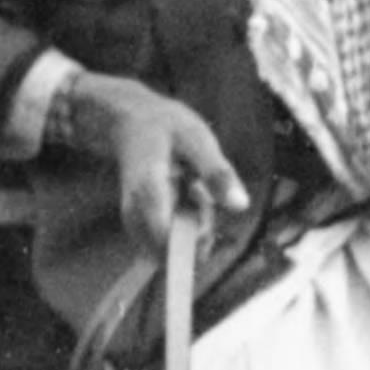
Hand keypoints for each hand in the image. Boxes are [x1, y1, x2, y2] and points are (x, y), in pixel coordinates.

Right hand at [79, 77, 249, 249]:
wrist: (129, 121)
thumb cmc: (165, 127)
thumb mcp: (197, 139)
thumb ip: (217, 172)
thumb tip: (241, 206)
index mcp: (149, 190)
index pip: (168, 238)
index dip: (197, 237)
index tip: (205, 205)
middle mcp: (136, 211)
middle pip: (176, 248)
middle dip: (200, 230)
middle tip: (198, 189)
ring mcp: (134, 221)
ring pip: (174, 248)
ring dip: (194, 227)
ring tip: (189, 188)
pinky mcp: (138, 226)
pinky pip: (169, 241)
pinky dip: (186, 225)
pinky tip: (183, 197)